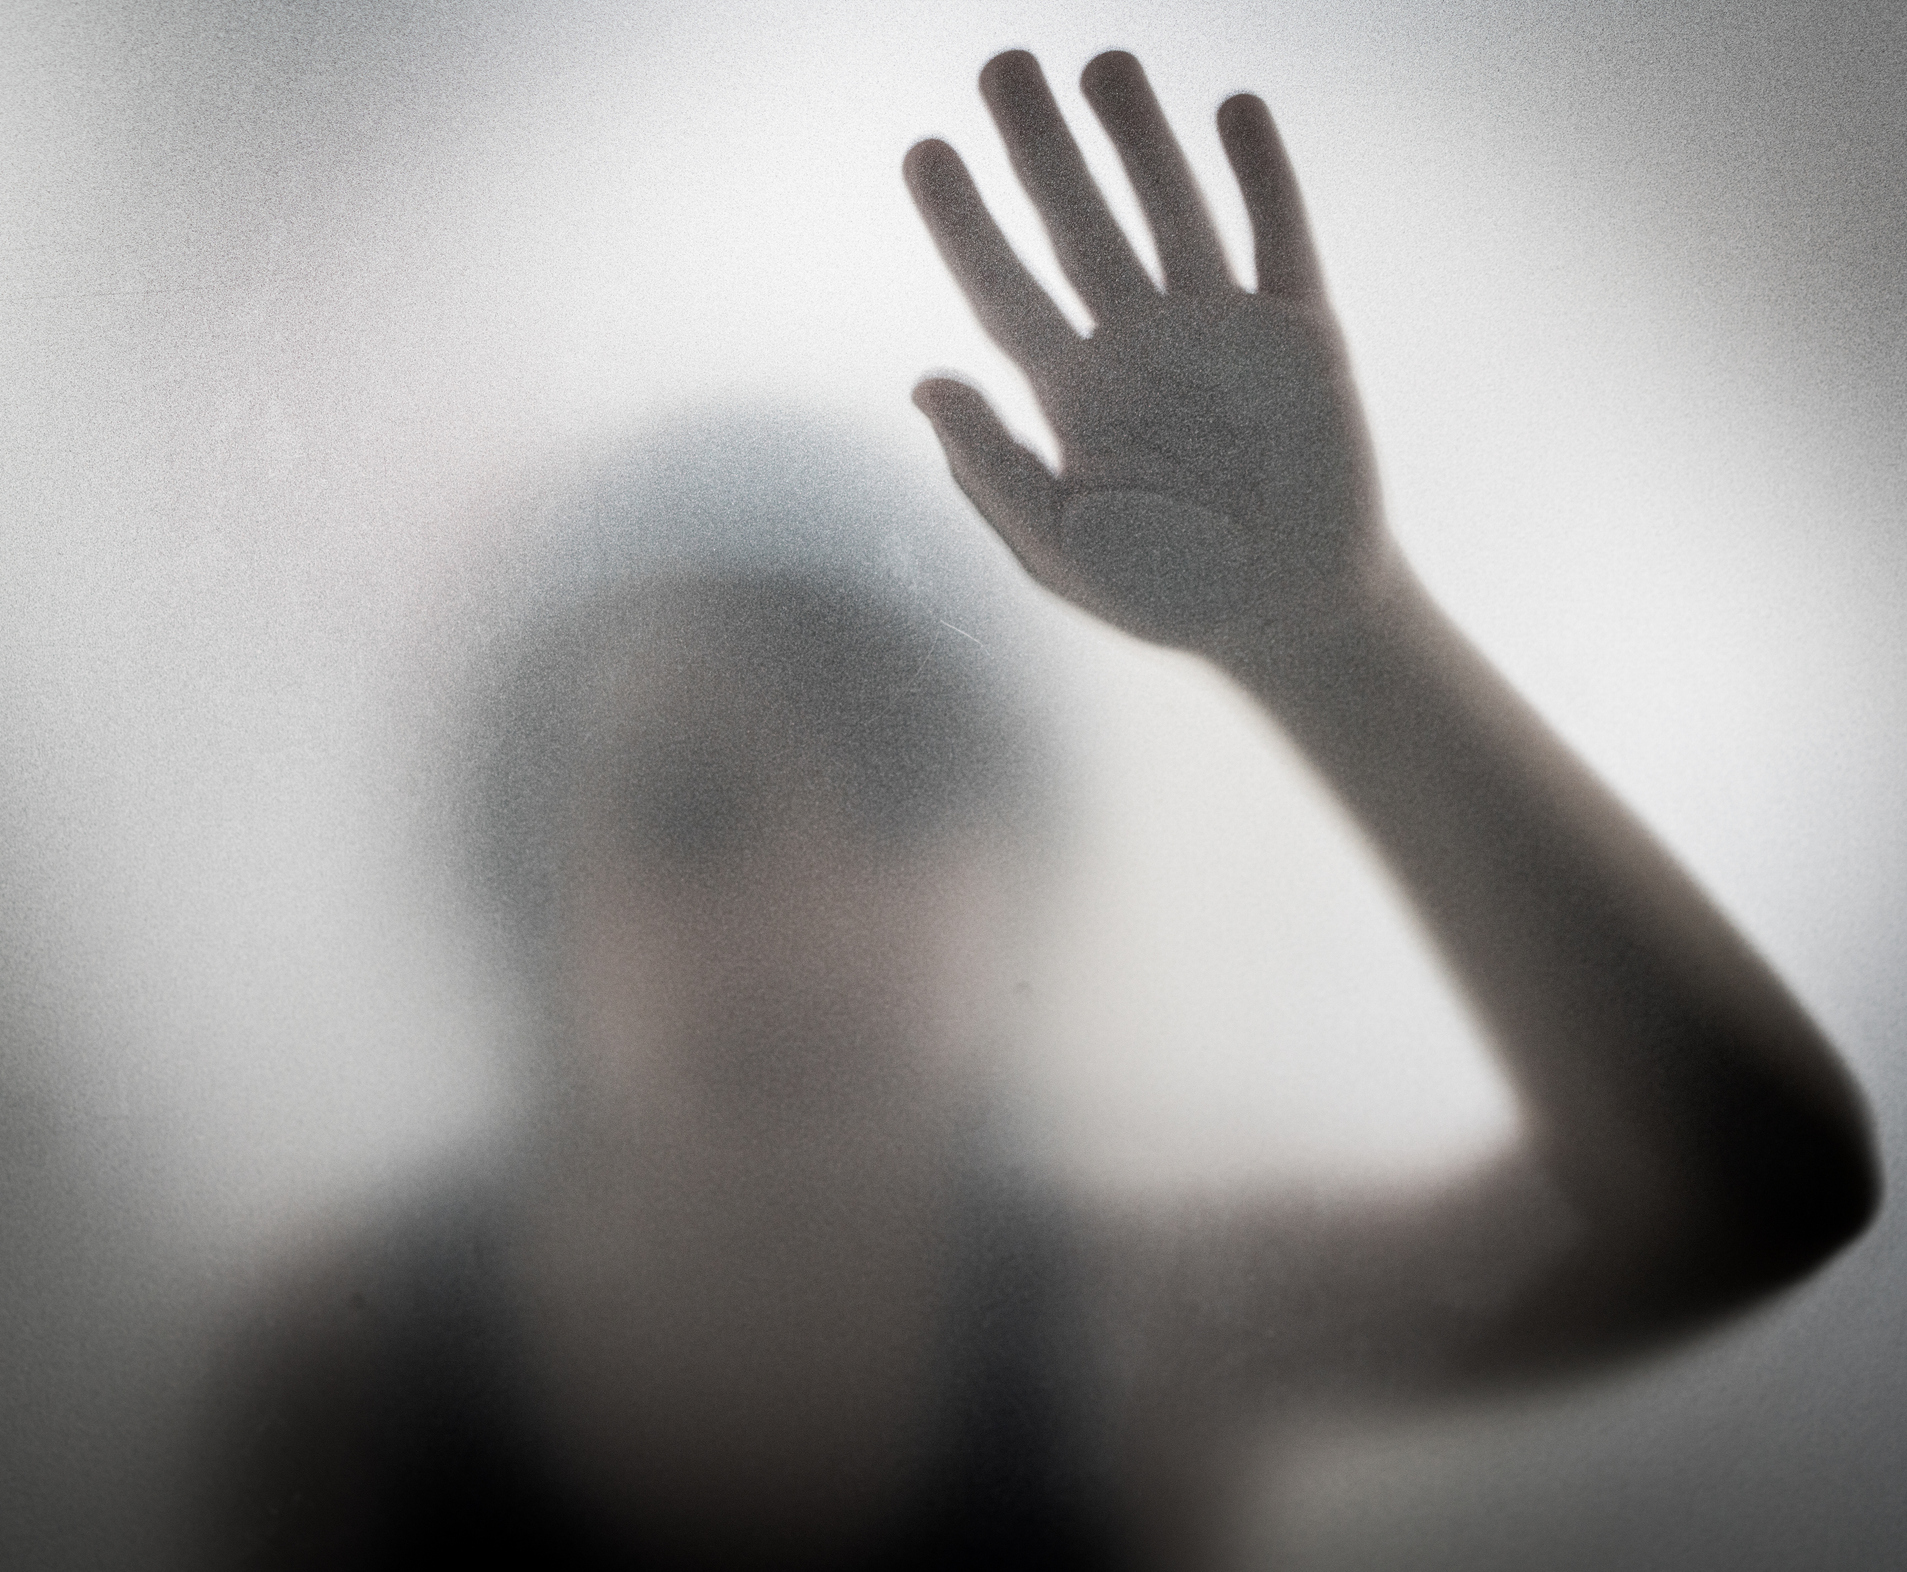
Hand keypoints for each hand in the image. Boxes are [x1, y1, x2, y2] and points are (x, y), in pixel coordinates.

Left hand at [906, 50, 1388, 652]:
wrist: (1290, 619)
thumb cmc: (1169, 592)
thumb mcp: (1063, 550)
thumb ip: (993, 471)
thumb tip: (922, 382)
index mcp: (1073, 393)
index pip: (1002, 289)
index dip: (962, 224)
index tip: (924, 152)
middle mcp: (1139, 345)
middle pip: (1078, 225)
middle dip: (1041, 149)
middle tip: (1002, 68)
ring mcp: (1221, 332)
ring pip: (1171, 212)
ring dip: (1141, 141)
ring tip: (1104, 64)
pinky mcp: (1303, 336)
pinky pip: (1280, 238)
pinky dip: (1262, 177)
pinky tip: (1231, 111)